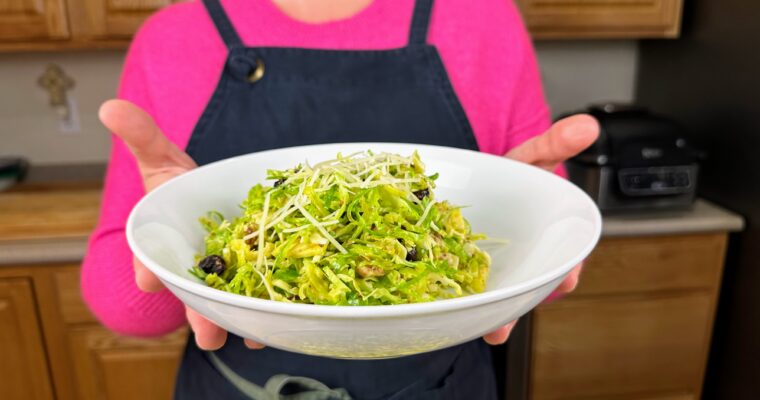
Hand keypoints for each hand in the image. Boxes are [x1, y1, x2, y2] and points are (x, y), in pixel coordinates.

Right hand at [100, 99, 262, 349]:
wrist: (217, 198)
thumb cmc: (180, 186)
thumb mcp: (162, 159)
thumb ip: (142, 137)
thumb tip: (110, 105)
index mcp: (164, 247)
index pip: (151, 263)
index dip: (150, 272)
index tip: (149, 280)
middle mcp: (190, 270)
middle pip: (193, 297)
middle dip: (198, 315)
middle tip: (206, 334)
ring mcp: (221, 281)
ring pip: (226, 308)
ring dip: (236, 324)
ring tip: (247, 340)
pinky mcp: (251, 284)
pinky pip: (257, 305)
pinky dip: (266, 317)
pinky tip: (278, 325)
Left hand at [482, 114, 598, 344]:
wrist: (477, 183)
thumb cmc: (512, 176)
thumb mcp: (533, 156)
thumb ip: (556, 143)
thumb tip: (586, 126)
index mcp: (546, 237)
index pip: (565, 259)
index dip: (567, 271)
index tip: (568, 279)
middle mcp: (523, 260)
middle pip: (528, 288)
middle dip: (523, 304)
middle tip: (513, 323)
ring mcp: (494, 270)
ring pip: (498, 297)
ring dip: (495, 316)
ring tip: (490, 333)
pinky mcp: (463, 270)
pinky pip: (465, 290)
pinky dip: (461, 302)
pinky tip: (451, 313)